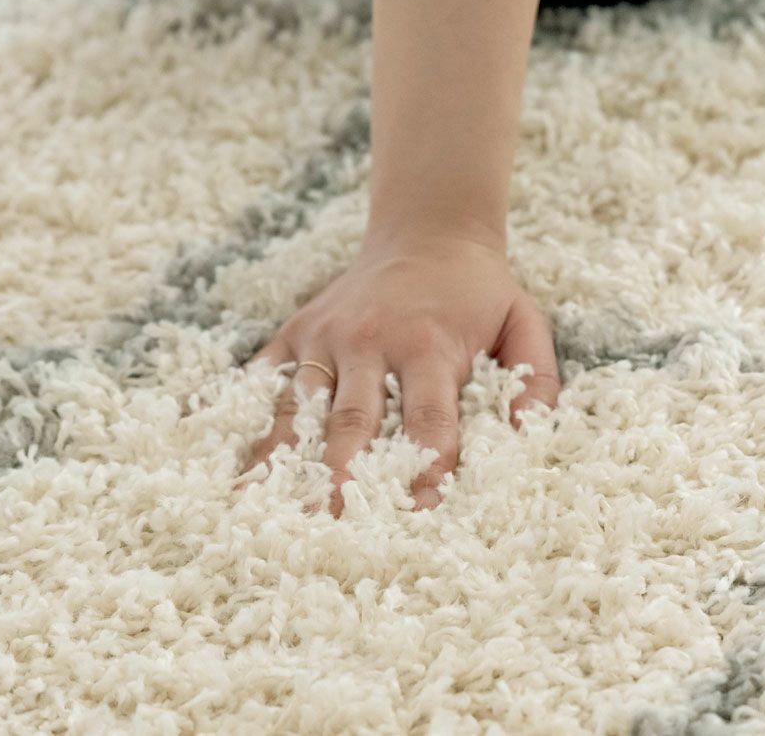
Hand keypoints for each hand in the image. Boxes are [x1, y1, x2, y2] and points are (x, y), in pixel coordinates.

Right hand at [238, 233, 560, 515]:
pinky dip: (248, 420)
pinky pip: (265, 379)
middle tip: (331, 532)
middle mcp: (369, 340)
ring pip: (299, 407)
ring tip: (267, 512)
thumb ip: (533, 380)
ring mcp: (324, 335)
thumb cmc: (476, 291)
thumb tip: (522, 438)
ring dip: (285, 462)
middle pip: (352, 421)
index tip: (418, 518)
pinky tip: (230, 464)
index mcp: (428, 344)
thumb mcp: (523, 322)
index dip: (424, 472)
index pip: (426, 420)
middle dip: (343, 478)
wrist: (426, 233)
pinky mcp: (295, 331)